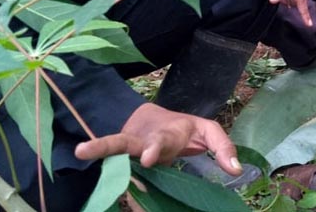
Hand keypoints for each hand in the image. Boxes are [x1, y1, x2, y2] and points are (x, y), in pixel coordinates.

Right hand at [74, 103, 240, 174]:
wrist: (150, 120)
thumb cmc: (182, 129)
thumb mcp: (207, 131)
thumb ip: (223, 146)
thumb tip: (237, 171)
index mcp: (164, 134)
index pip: (161, 140)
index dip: (154, 148)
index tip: (148, 158)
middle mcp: (140, 142)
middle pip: (124, 142)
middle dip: (110, 146)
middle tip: (89, 150)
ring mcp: (126, 154)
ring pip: (110, 151)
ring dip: (96, 151)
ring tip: (79, 151)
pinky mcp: (119, 164)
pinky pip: (114, 175)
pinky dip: (111, 185)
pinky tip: (102, 196)